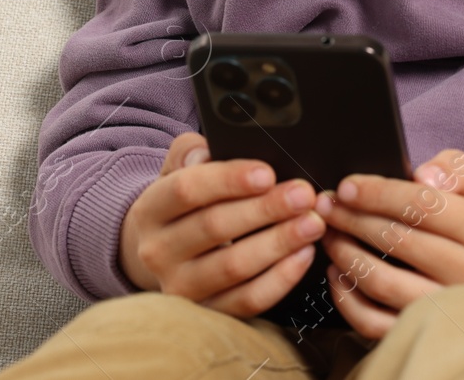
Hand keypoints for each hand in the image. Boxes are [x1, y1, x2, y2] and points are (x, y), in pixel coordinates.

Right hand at [118, 132, 327, 317]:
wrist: (164, 251)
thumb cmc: (185, 203)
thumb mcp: (178, 170)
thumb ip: (190, 152)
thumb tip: (208, 152)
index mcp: (150, 210)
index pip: (187, 190)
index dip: (229, 180)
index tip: (267, 173)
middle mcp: (158, 252)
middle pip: (215, 228)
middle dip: (265, 210)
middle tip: (304, 195)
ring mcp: (181, 287)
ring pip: (234, 267)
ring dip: (279, 243)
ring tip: (312, 223)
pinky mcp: (208, 311)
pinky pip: (247, 300)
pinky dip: (280, 279)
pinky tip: (304, 255)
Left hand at [315, 148, 463, 338]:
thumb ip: (454, 169)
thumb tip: (423, 174)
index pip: (422, 205)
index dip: (377, 193)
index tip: (346, 187)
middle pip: (397, 242)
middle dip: (353, 219)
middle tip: (327, 207)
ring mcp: (450, 310)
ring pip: (383, 283)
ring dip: (346, 255)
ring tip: (331, 235)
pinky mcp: (429, 333)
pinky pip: (377, 323)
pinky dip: (349, 299)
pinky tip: (338, 274)